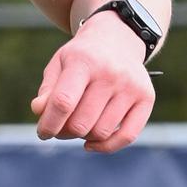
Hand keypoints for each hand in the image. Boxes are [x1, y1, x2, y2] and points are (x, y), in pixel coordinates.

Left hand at [30, 11, 154, 151]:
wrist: (118, 39)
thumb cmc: (82, 58)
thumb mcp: (59, 64)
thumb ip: (47, 90)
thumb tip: (39, 110)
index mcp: (85, 61)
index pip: (63, 102)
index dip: (49, 124)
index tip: (43, 132)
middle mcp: (111, 73)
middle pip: (81, 123)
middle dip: (64, 132)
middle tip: (60, 127)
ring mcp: (131, 86)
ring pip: (101, 133)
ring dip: (83, 137)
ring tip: (78, 125)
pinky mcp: (146, 97)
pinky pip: (127, 136)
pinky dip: (106, 146)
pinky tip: (91, 143)